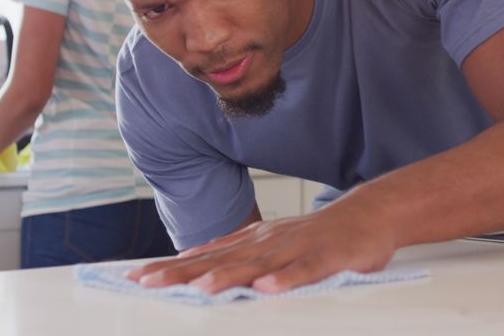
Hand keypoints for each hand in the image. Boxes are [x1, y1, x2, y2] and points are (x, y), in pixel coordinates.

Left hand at [124, 202, 397, 293]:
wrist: (367, 214)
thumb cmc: (317, 235)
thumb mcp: (271, 244)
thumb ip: (236, 254)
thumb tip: (195, 264)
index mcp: (253, 242)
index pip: (204, 256)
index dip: (170, 267)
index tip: (136, 276)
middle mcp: (268, 243)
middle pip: (220, 260)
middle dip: (183, 272)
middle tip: (146, 282)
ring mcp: (296, 249)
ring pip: (258, 265)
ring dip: (228, 277)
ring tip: (200, 289)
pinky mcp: (326, 258)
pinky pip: (304, 271)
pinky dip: (286, 280)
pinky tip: (267, 289)